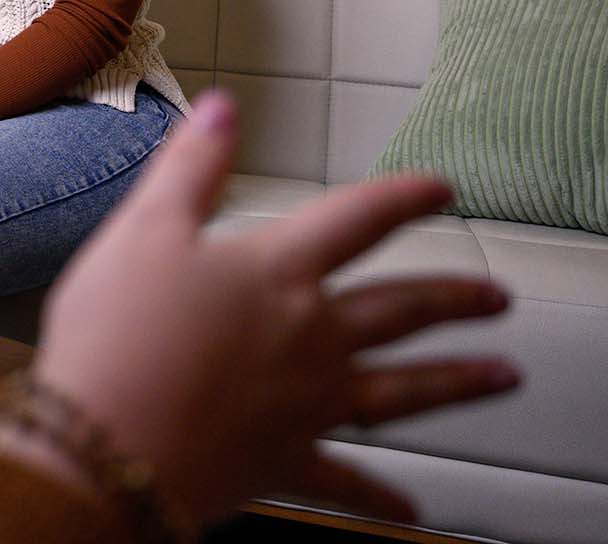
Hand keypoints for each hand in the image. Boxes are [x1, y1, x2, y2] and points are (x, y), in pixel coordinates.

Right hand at [18, 91, 517, 531]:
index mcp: (276, 269)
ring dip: (457, 382)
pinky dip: (382, 499)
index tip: (441, 188)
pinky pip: (347, 482)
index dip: (402, 199)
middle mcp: (311, 335)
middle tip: (498, 299)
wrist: (107, 441)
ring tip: (503, 376)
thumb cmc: (117, 330)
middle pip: (399, 309)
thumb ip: (190, 168)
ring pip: (402, 390)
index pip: (355, 220)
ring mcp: (308, 403)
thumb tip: (225, 108)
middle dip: (453, 299)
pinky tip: (413, 511)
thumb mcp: (144, 229)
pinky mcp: (287, 461)